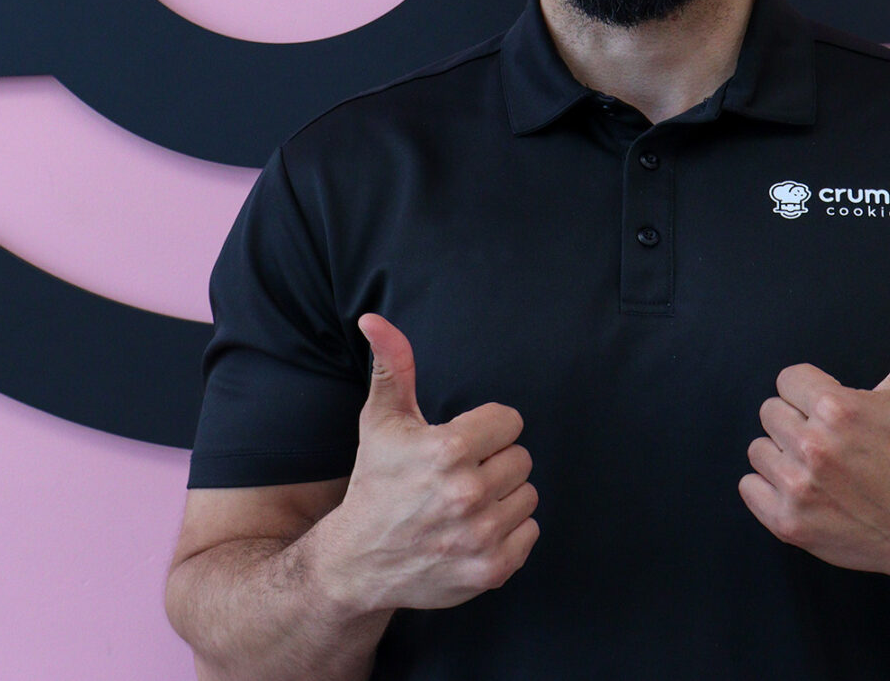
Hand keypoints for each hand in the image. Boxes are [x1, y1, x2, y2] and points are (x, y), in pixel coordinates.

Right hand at [313, 314, 538, 612]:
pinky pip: (531, 531)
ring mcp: (481, 536)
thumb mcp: (381, 421)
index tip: (458, 446)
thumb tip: (374, 318)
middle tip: (457, 478)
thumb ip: (392, 366)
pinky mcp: (492, 569)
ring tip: (464, 506)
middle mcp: (467, 494)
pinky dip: (508, 531)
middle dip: (493, 464)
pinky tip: (472, 532)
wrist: (359, 562)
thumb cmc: (376, 483)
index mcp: (447, 450)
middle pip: (521, 459)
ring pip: (528, 495)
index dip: (485, 431)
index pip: (510, 422)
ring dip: (502, 498)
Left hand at [739, 269, 889, 577]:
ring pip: (757, 449)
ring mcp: (799, 488)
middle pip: (770, 412)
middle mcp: (814, 446)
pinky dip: (768, 490)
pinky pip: (747, 487)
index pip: (788, 379)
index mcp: (838, 407)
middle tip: (833, 442)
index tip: (840, 412)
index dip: (814, 393)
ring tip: (821, 467)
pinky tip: (805, 490)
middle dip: (797, 422)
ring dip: (782, 456)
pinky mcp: (789, 524)